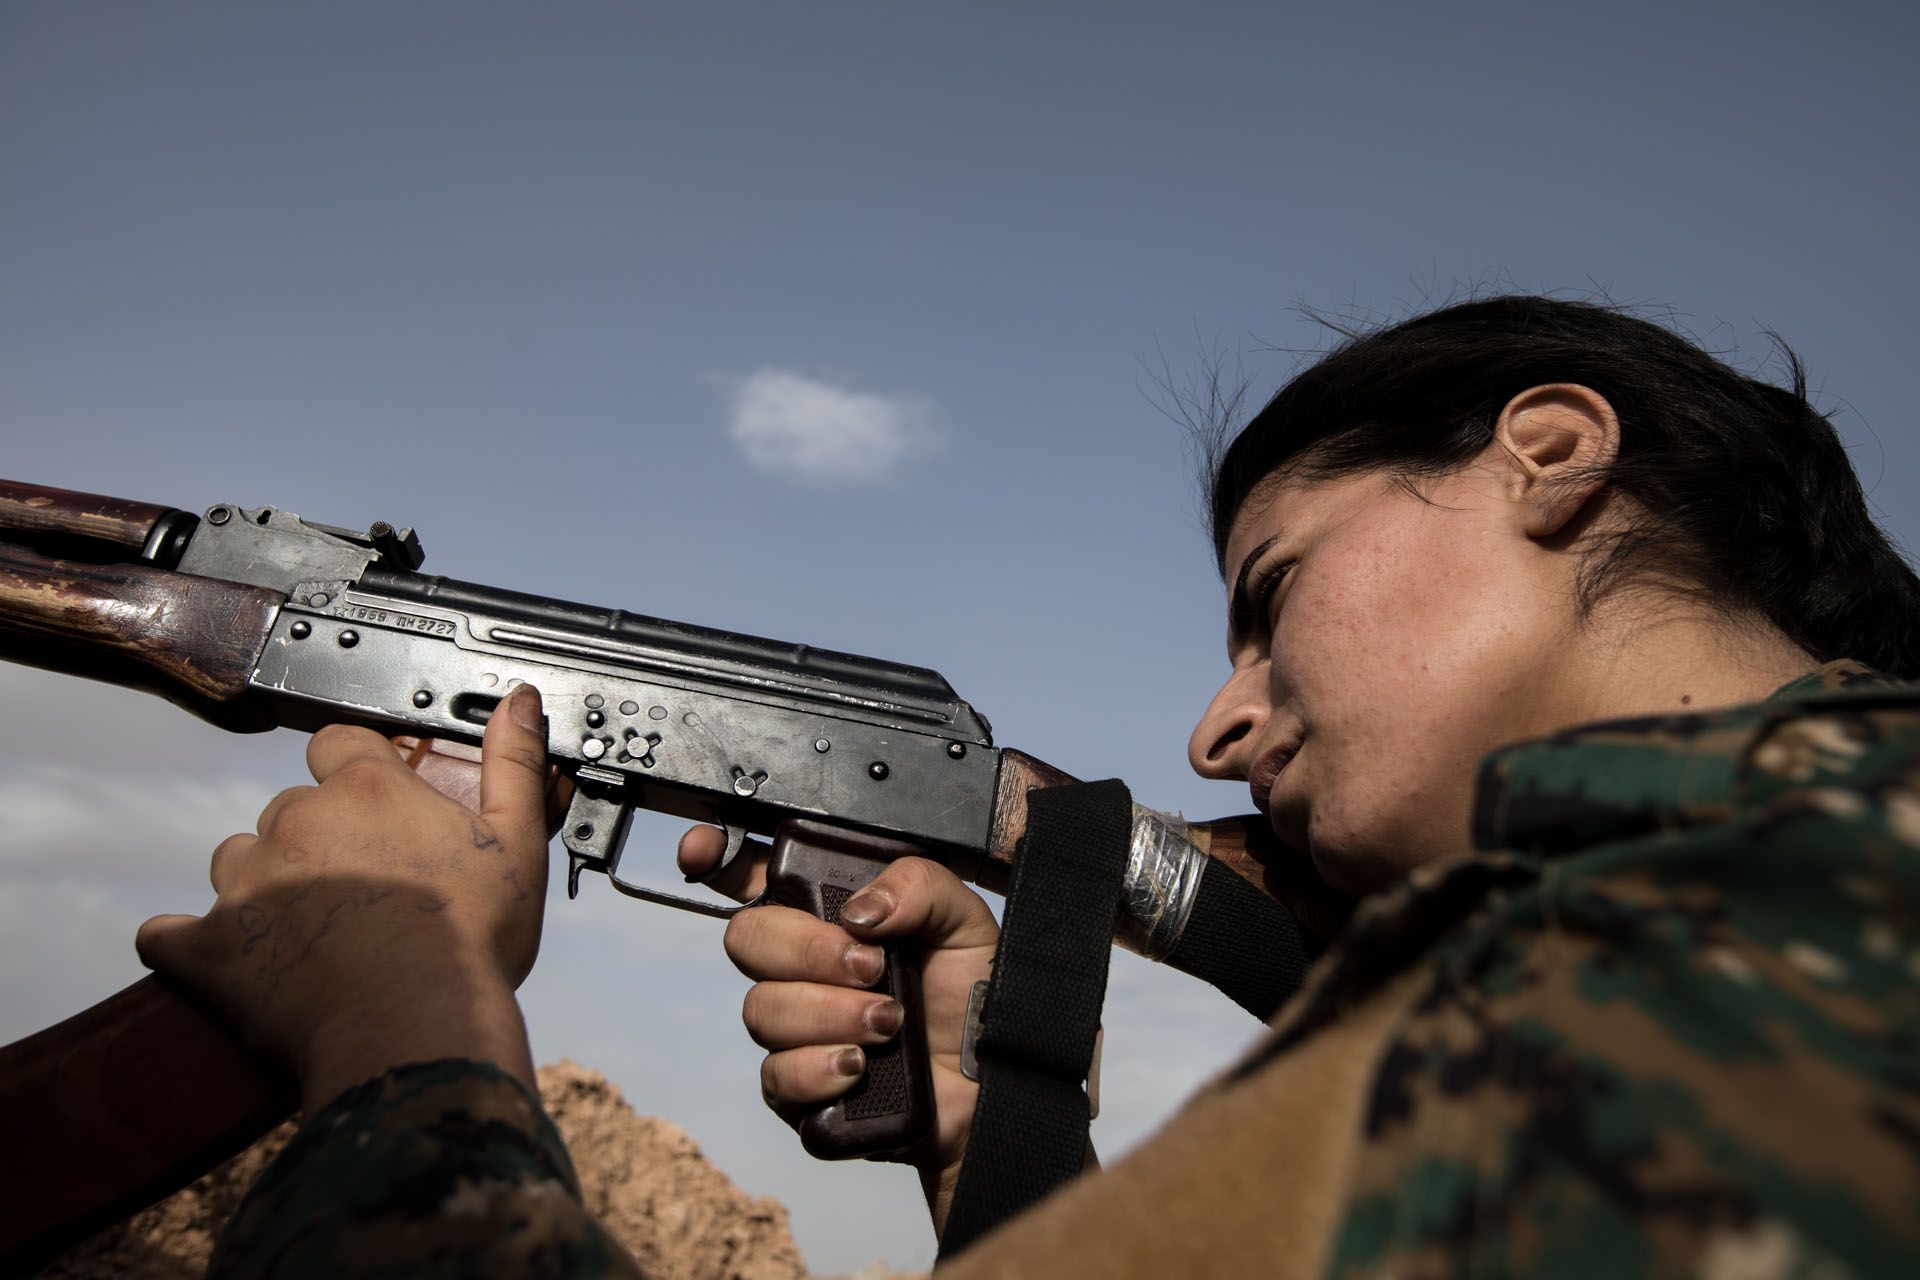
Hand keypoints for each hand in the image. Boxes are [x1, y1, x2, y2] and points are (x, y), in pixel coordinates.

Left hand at [137, 683, 552, 1113]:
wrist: (413, 1032)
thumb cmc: (471, 944)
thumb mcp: (517, 844)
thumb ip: (513, 763)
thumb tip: (517, 701)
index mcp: (368, 792)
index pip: (336, 743)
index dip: (354, 769)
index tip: (375, 804)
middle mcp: (297, 823)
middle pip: (288, 809)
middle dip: (316, 840)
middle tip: (358, 887)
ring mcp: (246, 885)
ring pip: (235, 862)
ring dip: (260, 884)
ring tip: (304, 928)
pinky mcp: (208, 948)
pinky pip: (168, 934)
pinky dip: (188, 943)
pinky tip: (220, 957)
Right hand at [680, 828, 996, 1229]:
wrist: (991, 1076)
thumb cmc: (971, 991)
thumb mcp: (963, 918)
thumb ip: (919, 886)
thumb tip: (859, 911)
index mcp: (829, 912)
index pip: (752, 874)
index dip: (716, 856)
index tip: (701, 849)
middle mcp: (800, 965)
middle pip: (747, 938)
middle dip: (807, 951)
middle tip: (872, 966)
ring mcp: (794, 1027)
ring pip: (761, 1010)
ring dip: (830, 1014)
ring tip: (889, 1021)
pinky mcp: (799, 1087)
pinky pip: (776, 1076)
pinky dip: (818, 1069)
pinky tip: (859, 1067)